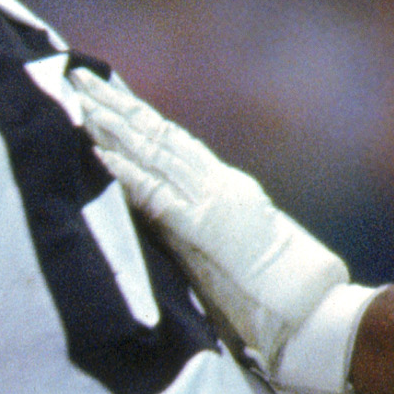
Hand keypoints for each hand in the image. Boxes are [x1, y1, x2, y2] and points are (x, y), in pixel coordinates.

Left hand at [69, 67, 373, 393]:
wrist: (317, 316)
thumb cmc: (283, 303)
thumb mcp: (239, 255)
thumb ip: (207, 237)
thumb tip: (176, 236)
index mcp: (226, 191)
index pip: (174, 145)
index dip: (139, 118)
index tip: (108, 94)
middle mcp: (218, 186)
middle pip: (157, 135)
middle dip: (115, 105)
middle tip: (76, 77)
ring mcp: (211, 202)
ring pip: (151, 151)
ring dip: (110, 124)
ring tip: (76, 98)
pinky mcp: (203, 228)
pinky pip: (153, 193)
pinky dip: (123, 171)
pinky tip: (95, 151)